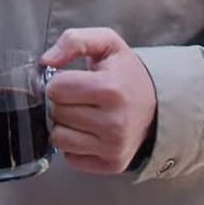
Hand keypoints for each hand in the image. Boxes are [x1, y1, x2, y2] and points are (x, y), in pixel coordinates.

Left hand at [41, 27, 156, 174]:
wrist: (157, 103)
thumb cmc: (126, 73)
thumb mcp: (106, 43)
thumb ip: (74, 40)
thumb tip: (46, 61)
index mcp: (110, 89)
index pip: (56, 88)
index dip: (59, 81)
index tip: (73, 80)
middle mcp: (114, 122)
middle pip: (56, 113)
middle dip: (62, 102)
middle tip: (80, 97)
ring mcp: (114, 147)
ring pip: (58, 138)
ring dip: (65, 125)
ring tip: (83, 114)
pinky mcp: (112, 164)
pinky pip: (70, 158)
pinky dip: (74, 145)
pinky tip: (88, 132)